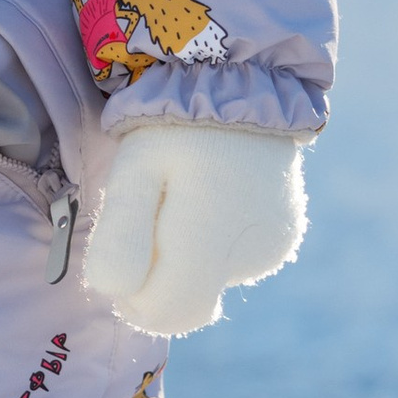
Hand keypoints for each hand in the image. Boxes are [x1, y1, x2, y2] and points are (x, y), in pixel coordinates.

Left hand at [83, 125, 305, 336]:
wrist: (244, 82)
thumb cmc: (176, 127)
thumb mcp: (133, 170)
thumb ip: (120, 233)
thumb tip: (114, 291)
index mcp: (209, 244)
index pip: (166, 315)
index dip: (135, 301)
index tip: (120, 261)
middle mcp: (249, 258)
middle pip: (189, 301)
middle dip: (159, 276)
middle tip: (148, 216)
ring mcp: (272, 250)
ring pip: (211, 281)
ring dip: (187, 258)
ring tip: (181, 195)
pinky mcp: (284, 239)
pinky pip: (236, 261)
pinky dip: (214, 245)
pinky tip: (209, 198)